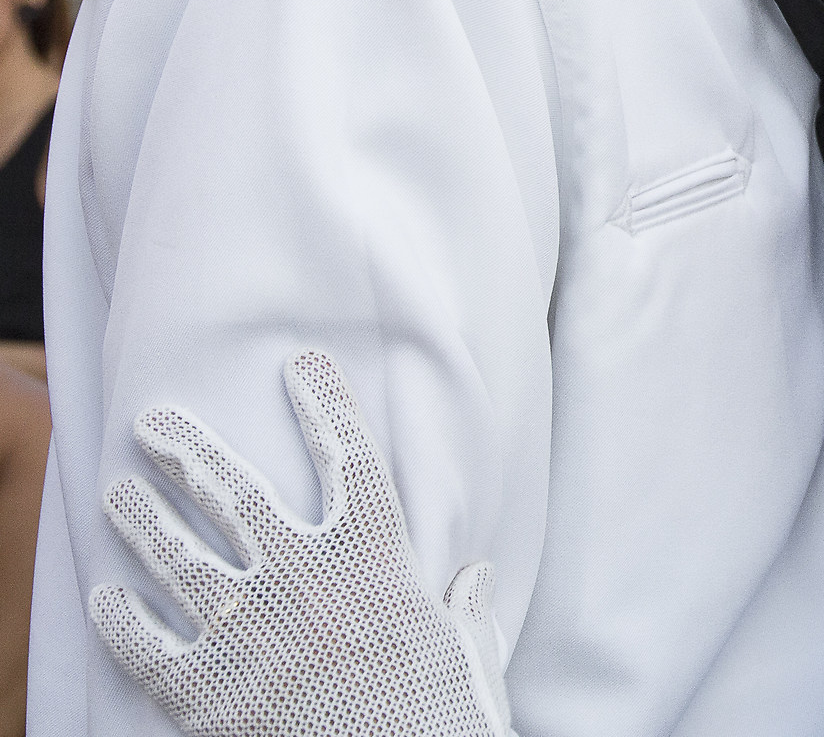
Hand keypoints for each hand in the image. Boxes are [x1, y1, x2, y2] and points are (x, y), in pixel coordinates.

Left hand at [90, 350, 512, 736]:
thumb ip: (465, 610)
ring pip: (180, 558)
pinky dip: (122, 621)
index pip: (348, 460)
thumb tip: (474, 579)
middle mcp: (303, 579)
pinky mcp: (206, 694)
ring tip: (118, 490)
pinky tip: (106, 598)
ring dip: (144, 521)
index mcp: (373, 560)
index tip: (301, 363)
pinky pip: (147, 647)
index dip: (325, 406)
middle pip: (236, 495)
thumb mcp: (470, 652)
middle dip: (188, 452)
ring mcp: (247, 633)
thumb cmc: (440, 714)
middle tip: (152, 421)